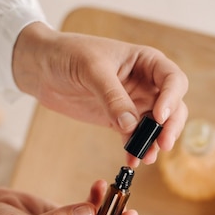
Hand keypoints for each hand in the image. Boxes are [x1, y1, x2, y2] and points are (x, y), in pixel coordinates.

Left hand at [12, 22, 188, 165]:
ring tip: (147, 157)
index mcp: (146, 62)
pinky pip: (134, 137)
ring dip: (155, 142)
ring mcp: (135, 103)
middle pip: (173, 107)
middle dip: (170, 126)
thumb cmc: (67, 54)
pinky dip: (135, 149)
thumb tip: (131, 125)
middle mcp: (146, 83)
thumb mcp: (91, 70)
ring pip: (157, 126)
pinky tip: (132, 160)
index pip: (173, 80)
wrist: (41, 67)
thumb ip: (112, 97)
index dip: (171, 98)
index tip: (160, 116)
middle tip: (163, 144)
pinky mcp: (119, 120)